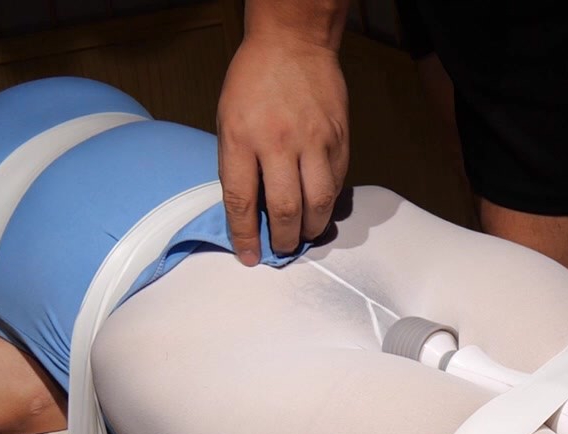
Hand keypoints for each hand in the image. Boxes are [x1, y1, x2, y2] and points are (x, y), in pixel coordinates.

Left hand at [216, 34, 349, 265]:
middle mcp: (278, 141)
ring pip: (318, 202)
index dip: (245, 235)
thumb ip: (238, 162)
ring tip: (306, 234)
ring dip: (312, 227)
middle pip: (284, 208)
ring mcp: (313, 140)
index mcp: (241, 137)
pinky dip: (328, 201)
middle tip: (283, 249)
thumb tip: (250, 207)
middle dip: (284, 239)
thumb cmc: (254, 80)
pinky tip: (320, 206)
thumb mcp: (229, 119)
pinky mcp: (338, 138)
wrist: (293, 43)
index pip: (241, 200)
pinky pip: (336, 182)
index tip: (249, 255)